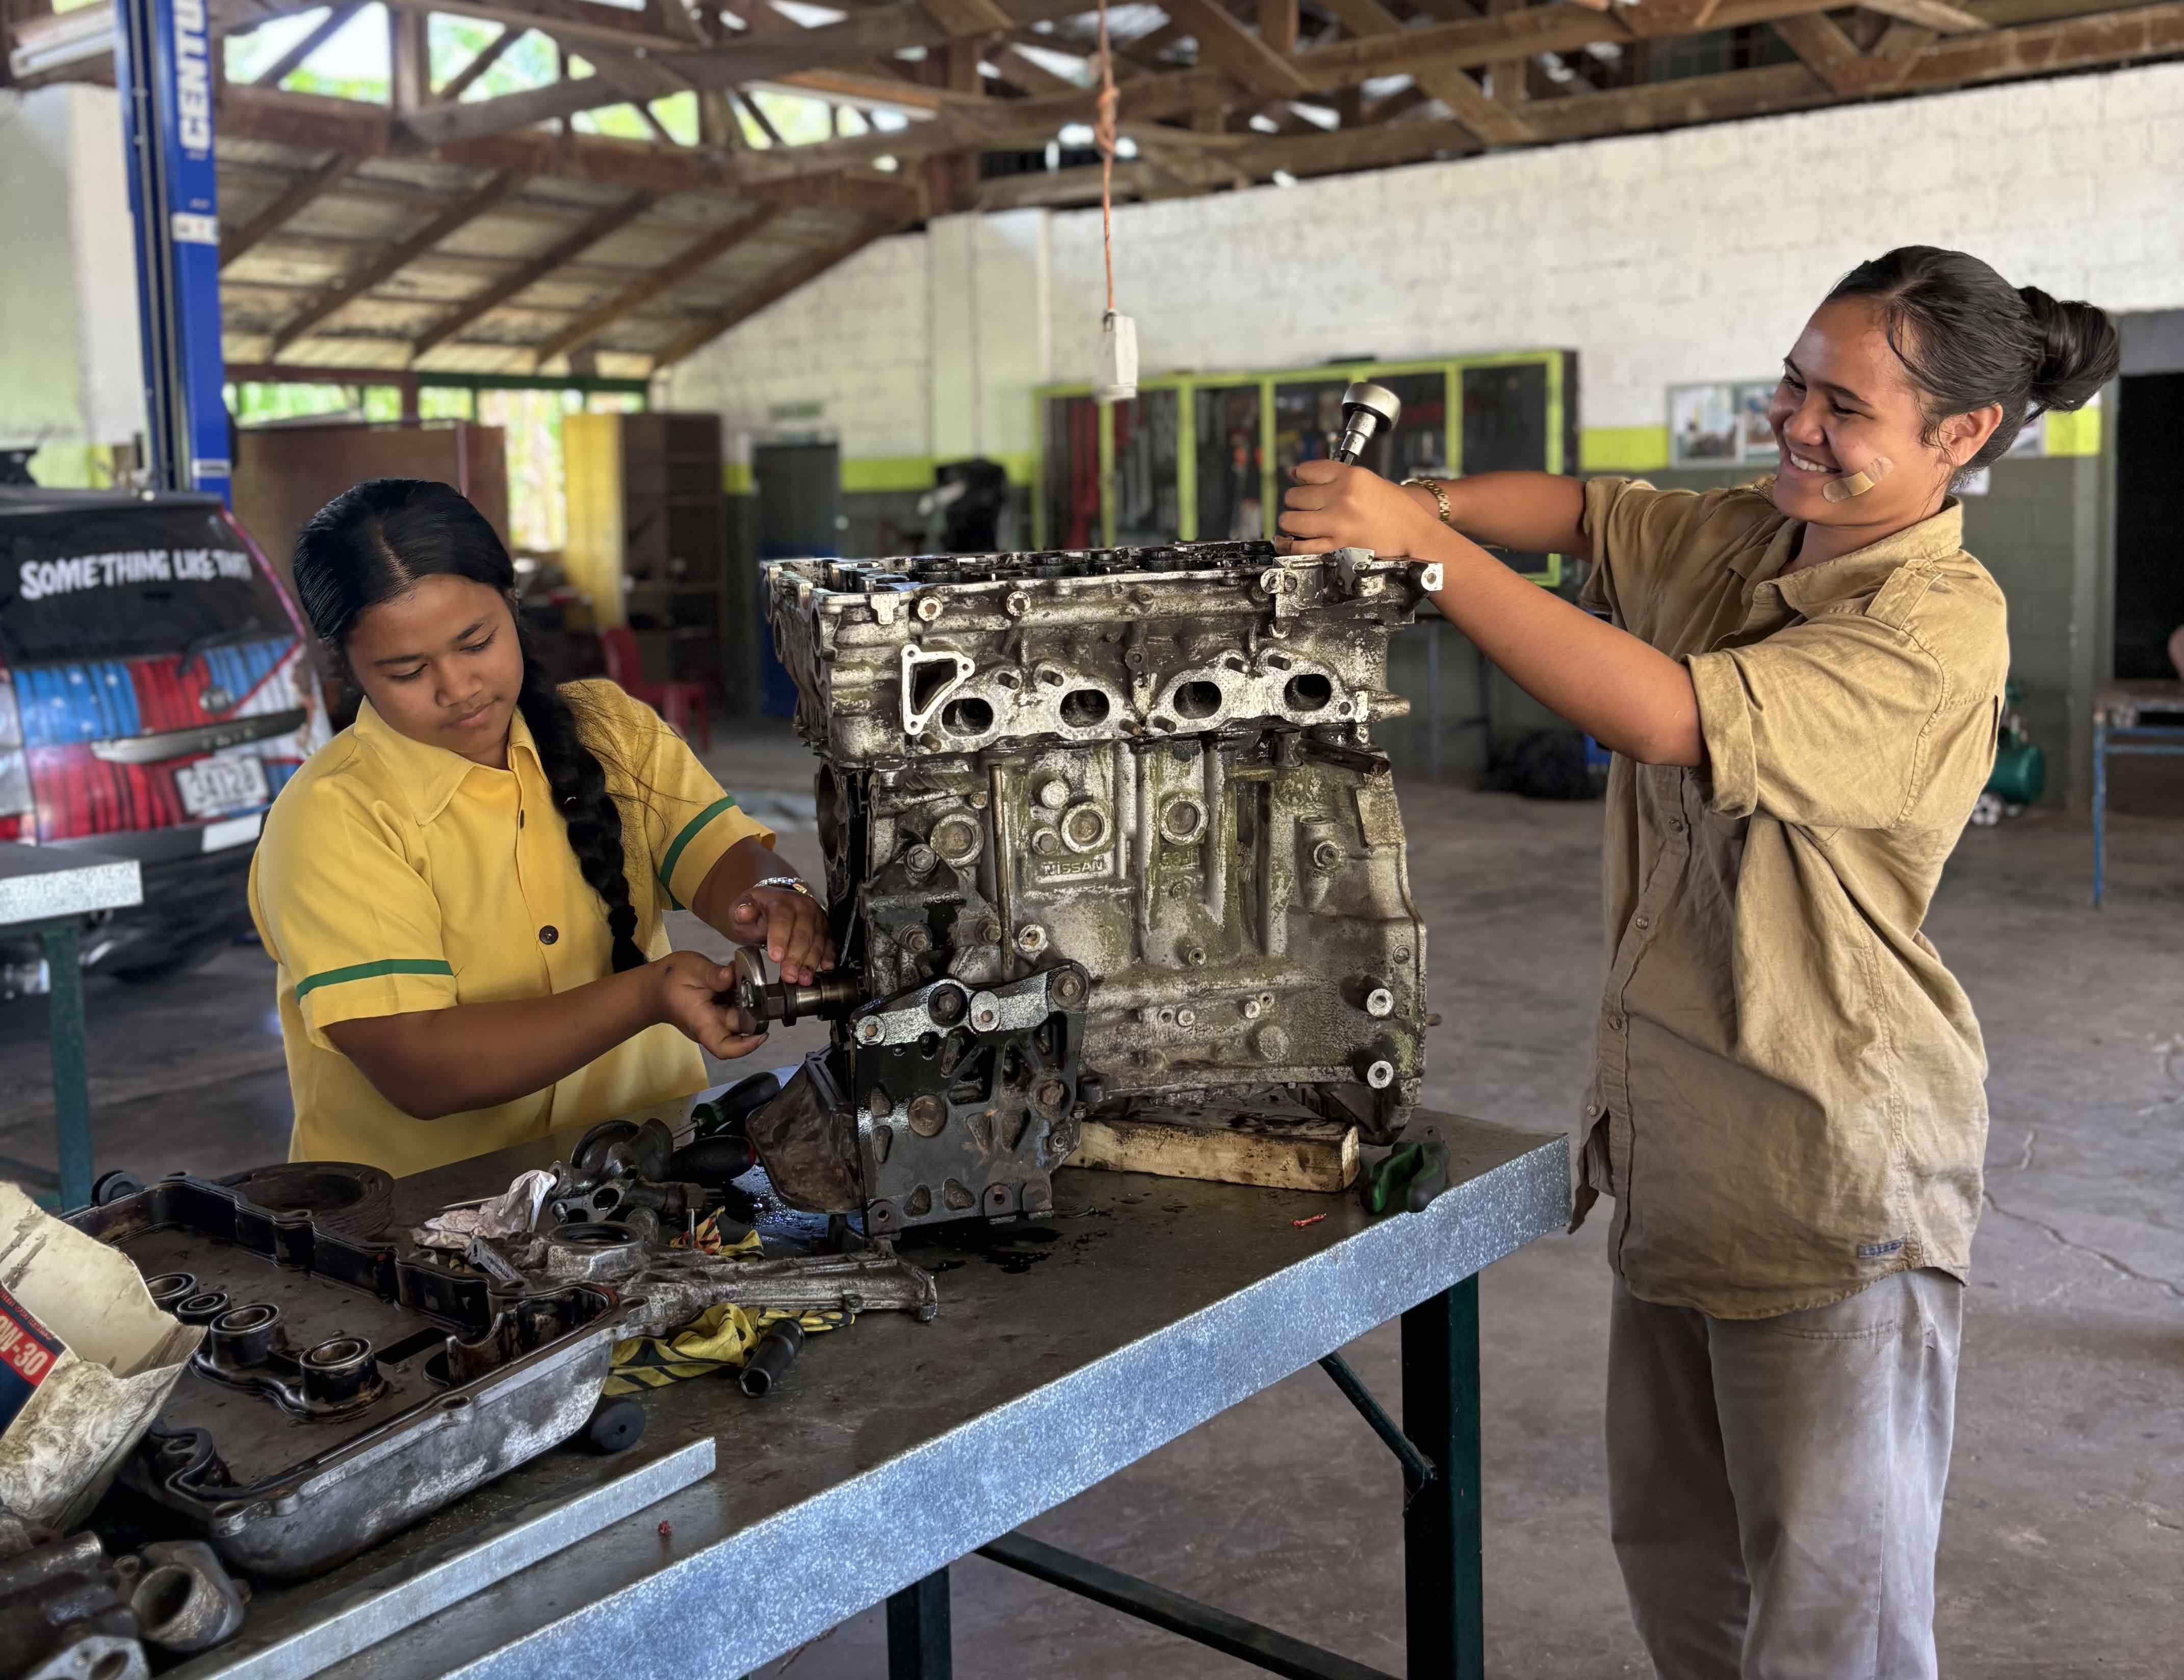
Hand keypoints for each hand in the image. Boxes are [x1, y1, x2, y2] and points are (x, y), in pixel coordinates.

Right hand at [647, 952, 766, 1059]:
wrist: (655, 986)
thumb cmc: (669, 980)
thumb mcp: (691, 970)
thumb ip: (713, 974)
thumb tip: (732, 974)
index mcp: (704, 1023)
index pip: (725, 1048)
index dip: (746, 1047)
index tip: (763, 1033)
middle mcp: (713, 1026)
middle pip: (741, 1028)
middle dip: (756, 1010)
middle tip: (763, 988)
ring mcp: (717, 1019)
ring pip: (743, 1015)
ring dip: (751, 999)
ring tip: (750, 978)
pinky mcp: (720, 1011)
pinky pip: (738, 1006)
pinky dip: (744, 993)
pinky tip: (742, 976)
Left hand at [729, 884, 834, 984]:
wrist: (771, 904)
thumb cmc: (757, 910)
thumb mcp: (743, 908)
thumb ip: (742, 911)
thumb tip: (743, 912)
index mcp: (782, 901)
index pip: (782, 919)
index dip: (779, 938)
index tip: (776, 957)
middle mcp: (803, 907)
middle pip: (802, 932)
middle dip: (796, 956)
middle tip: (789, 975)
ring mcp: (816, 918)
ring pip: (817, 940)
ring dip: (811, 961)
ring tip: (804, 979)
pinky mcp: (824, 929)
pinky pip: (829, 942)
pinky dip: (829, 955)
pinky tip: (826, 967)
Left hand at [1278, 462, 1443, 556]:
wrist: (1416, 534)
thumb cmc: (1398, 510)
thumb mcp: (1370, 482)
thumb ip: (1341, 479)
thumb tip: (1309, 479)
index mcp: (1352, 476)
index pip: (1309, 470)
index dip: (1299, 475)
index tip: (1297, 479)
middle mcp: (1342, 496)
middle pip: (1296, 495)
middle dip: (1295, 501)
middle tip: (1300, 504)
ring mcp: (1338, 522)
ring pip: (1292, 520)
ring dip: (1290, 521)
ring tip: (1295, 522)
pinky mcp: (1338, 544)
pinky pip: (1302, 546)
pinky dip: (1289, 545)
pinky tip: (1286, 541)